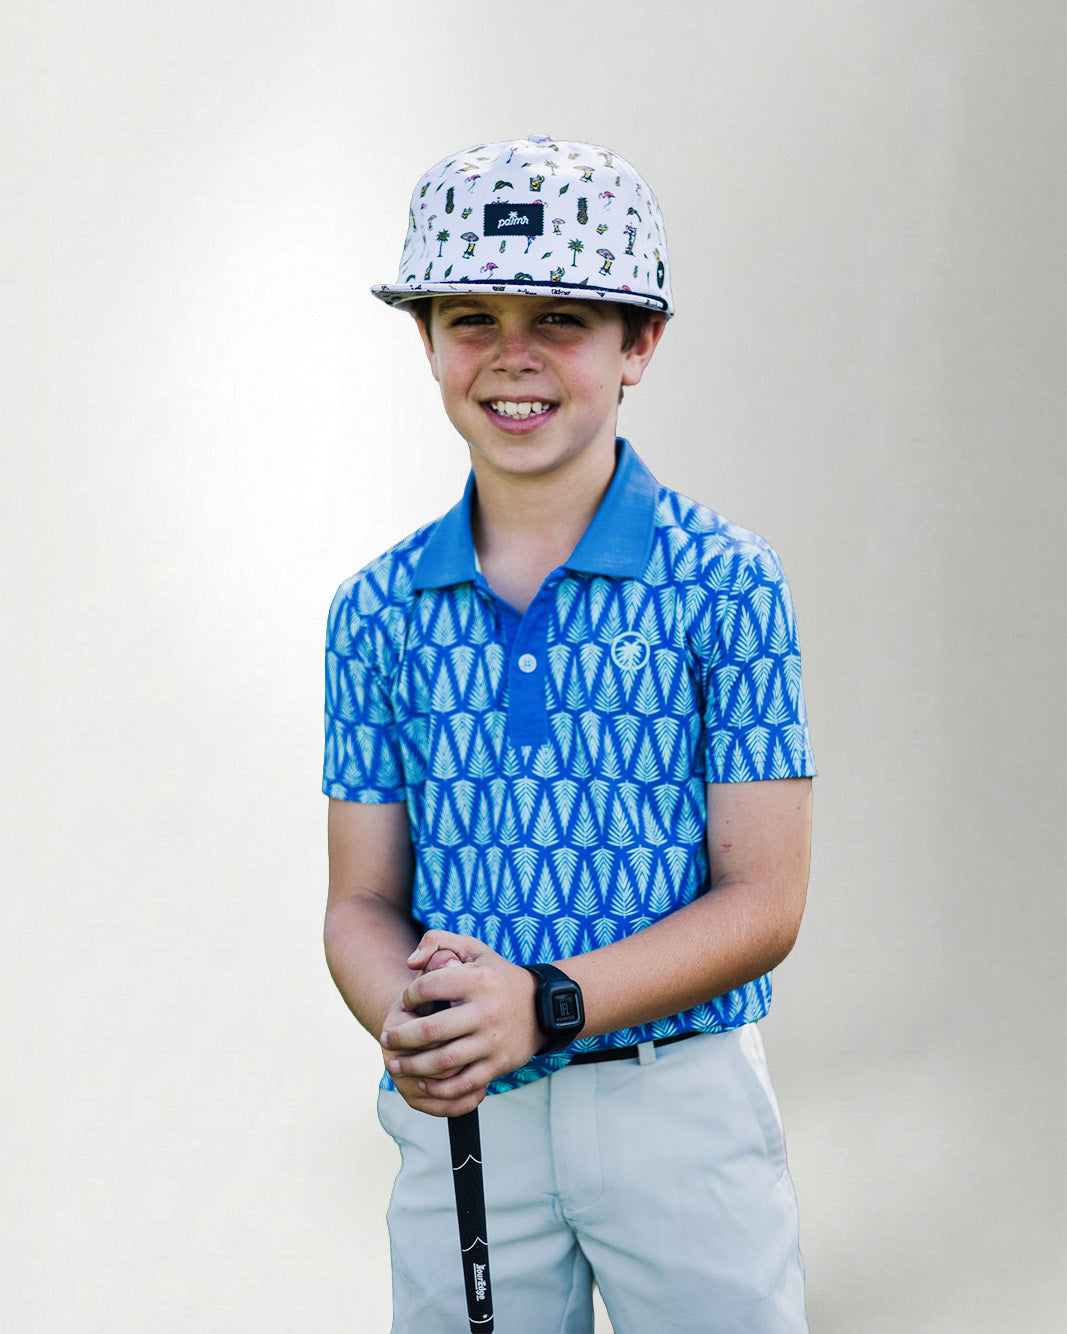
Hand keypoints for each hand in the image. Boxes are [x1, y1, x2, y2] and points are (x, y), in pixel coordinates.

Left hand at [380, 931, 540, 1116]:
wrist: (543, 1007)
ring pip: (443, 1061)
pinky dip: (440, 1088)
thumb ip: (438, 942)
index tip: (405, 1002)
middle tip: (386, 1038)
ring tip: (396, 1064)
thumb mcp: (473, 948)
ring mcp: (492, 1041)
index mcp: (478, 980)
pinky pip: (463, 1083)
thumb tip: (410, 963)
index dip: (409, 995)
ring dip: (412, 1066)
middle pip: (430, 1030)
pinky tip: (424, 1083)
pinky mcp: (498, 1064)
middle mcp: (486, 1012)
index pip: (428, 988)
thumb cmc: (496, 976)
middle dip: (401, 1037)